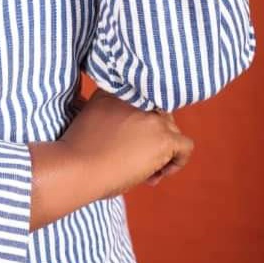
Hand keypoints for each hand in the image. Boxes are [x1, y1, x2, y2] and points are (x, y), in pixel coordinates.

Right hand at [60, 87, 193, 197]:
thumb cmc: (80, 151)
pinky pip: (185, 147)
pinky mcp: (164, 138)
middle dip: (151, 137)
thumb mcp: (89, 116)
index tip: (128, 141)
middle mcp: (136, 98)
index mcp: (114, 90)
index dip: (138, 123)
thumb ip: (107, 110)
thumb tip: (124, 123)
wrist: (78, 167)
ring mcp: (151, 117)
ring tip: (144, 171)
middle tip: (136, 159)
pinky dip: (178, 161)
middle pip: (158, 114)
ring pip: (171, 130)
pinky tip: (159, 173)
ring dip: (161, 150)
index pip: (141, 101)